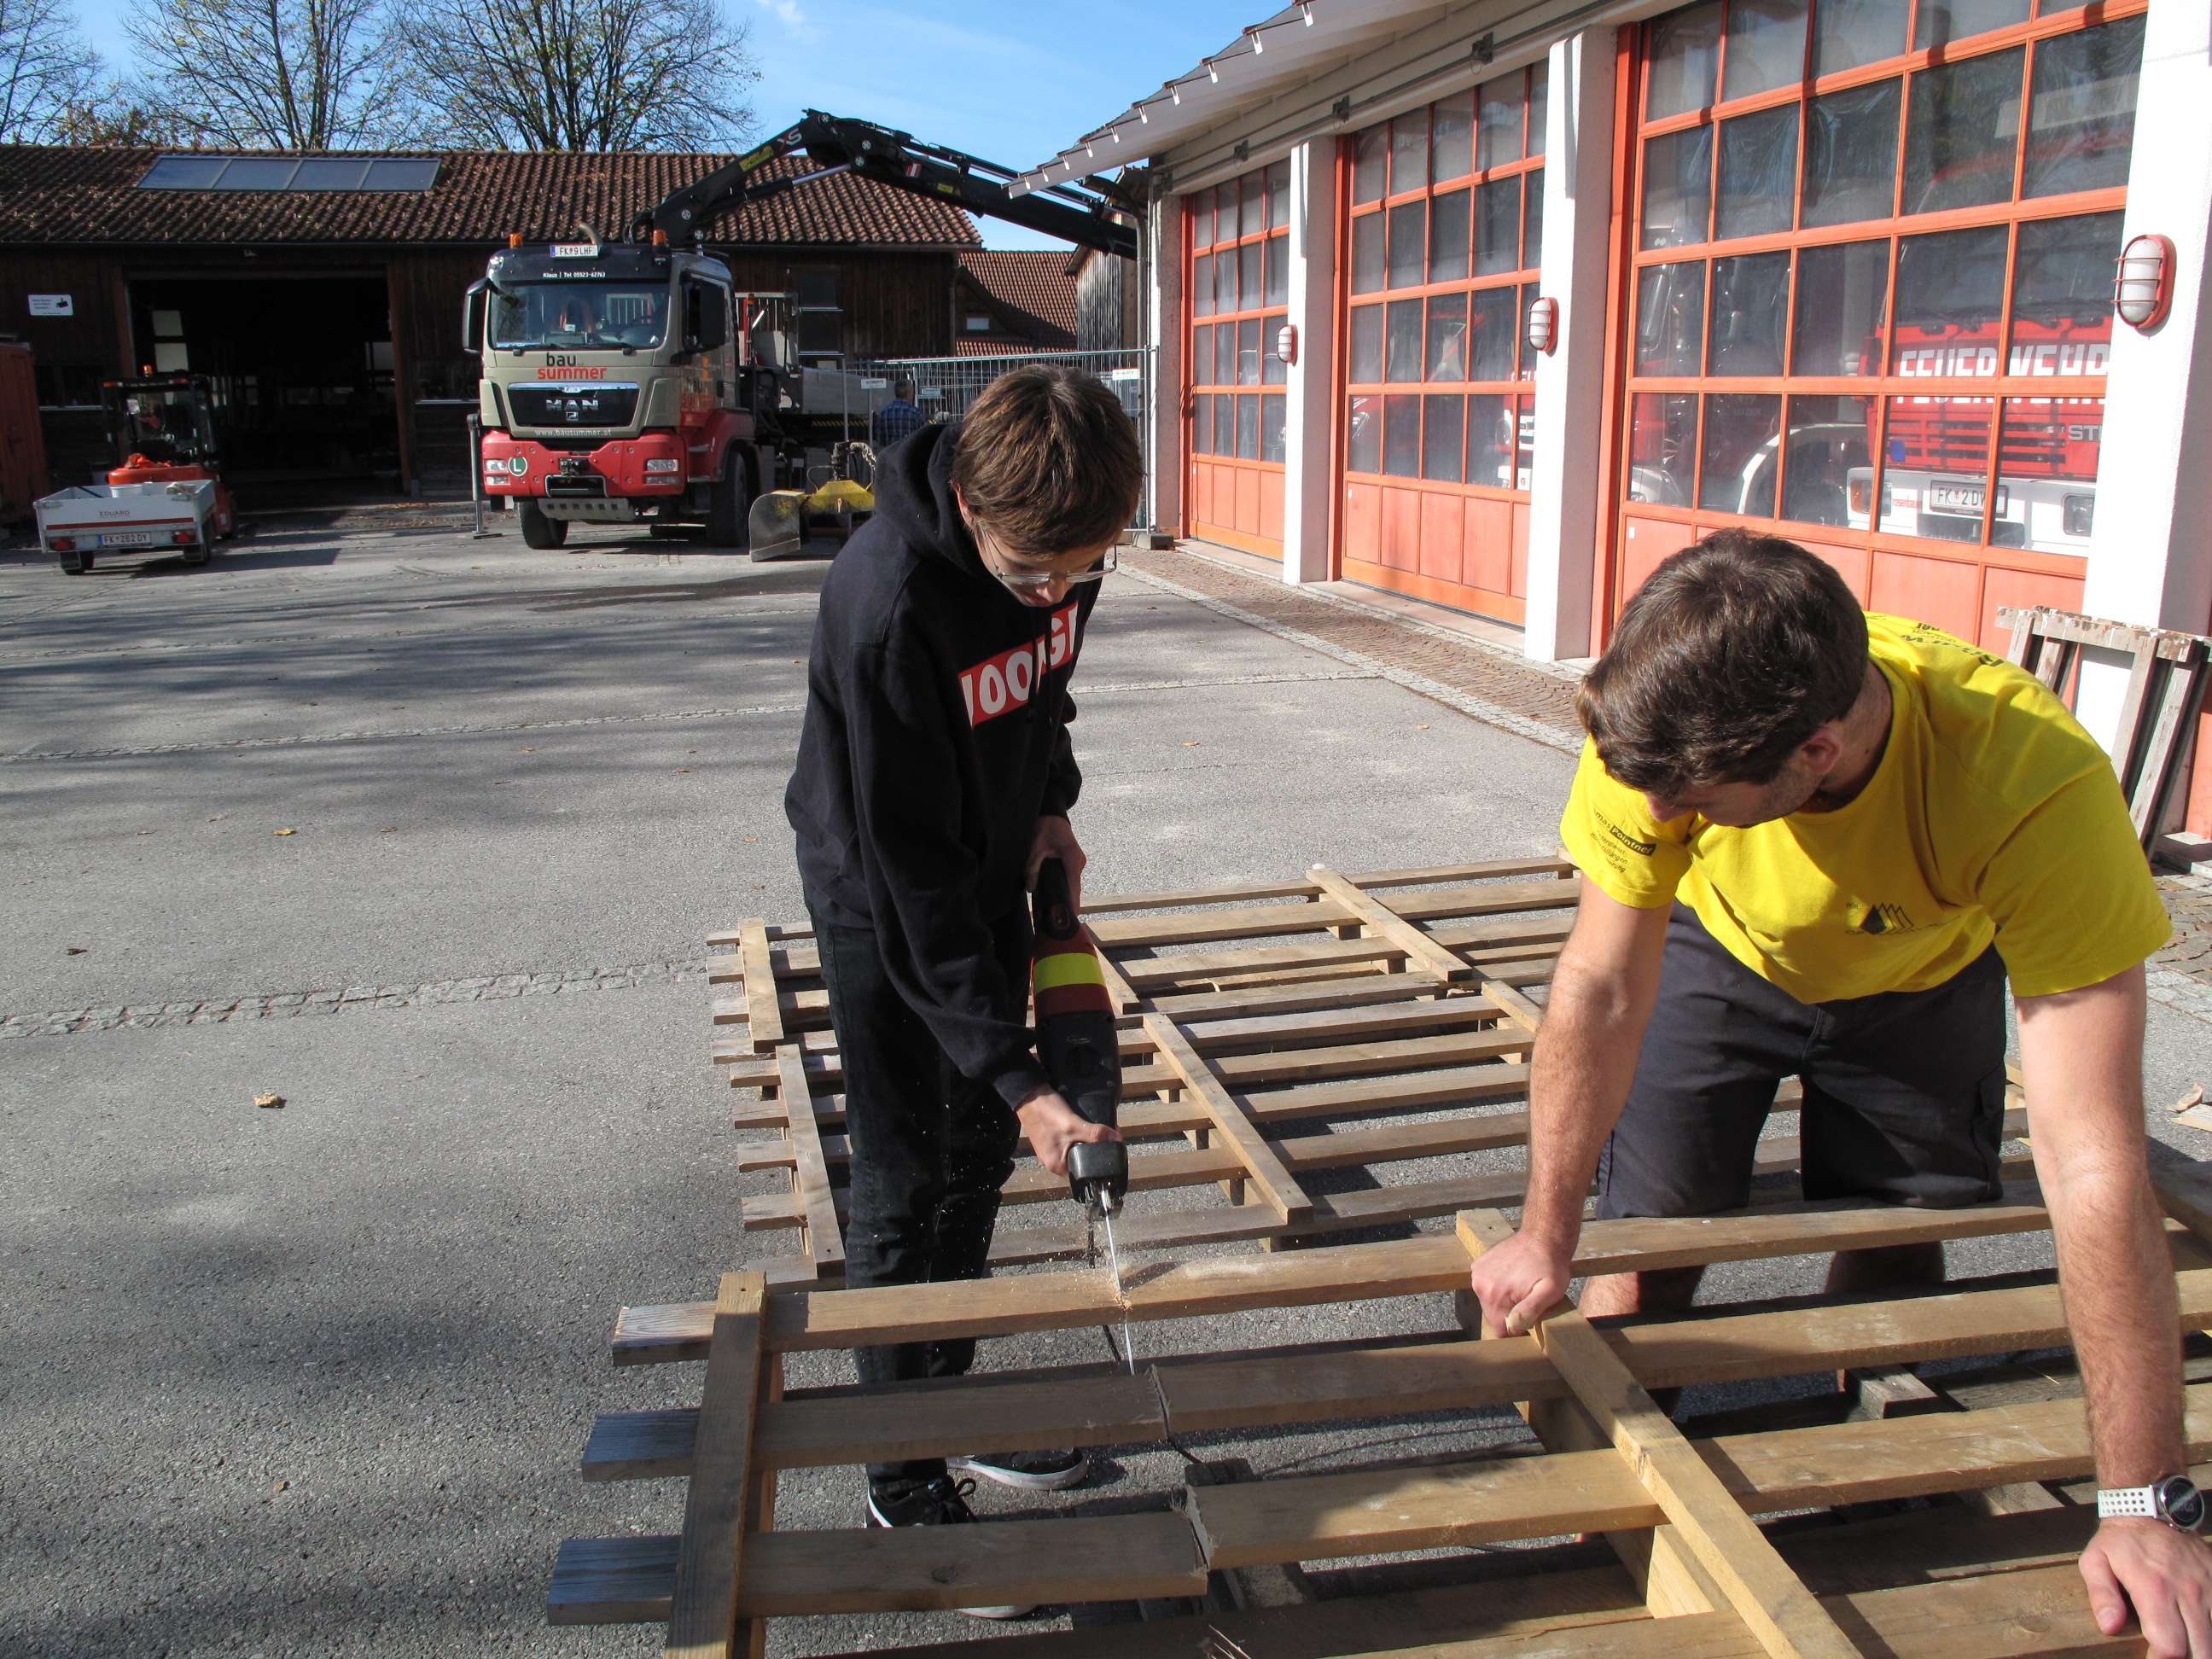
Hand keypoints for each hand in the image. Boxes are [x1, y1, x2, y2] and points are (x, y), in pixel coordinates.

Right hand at [1016, 1084, 1119, 1176]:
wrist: (1027, 1095)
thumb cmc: (1044, 1112)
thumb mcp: (1072, 1124)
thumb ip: (1094, 1133)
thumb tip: (1116, 1139)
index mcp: (1056, 1165)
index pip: (1082, 1176)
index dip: (1097, 1168)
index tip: (1109, 1157)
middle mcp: (1052, 1162)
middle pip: (1079, 1164)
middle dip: (1093, 1154)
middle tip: (1106, 1141)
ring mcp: (1050, 1151)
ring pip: (1074, 1153)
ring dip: (1085, 1145)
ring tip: (1095, 1134)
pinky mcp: (1050, 1141)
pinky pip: (1068, 1145)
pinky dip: (1077, 1138)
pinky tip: (1081, 1129)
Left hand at [1027, 815, 1085, 912]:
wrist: (1052, 815)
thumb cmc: (1044, 828)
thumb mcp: (1035, 848)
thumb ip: (1032, 868)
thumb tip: (1031, 888)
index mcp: (1071, 856)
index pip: (1073, 883)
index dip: (1073, 900)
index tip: (1073, 915)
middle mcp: (1078, 860)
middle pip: (1074, 886)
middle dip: (1067, 900)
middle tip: (1059, 918)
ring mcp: (1078, 861)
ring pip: (1072, 882)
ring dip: (1065, 893)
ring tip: (1056, 908)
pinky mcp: (1074, 862)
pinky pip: (1070, 877)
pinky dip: (1065, 885)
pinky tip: (1056, 894)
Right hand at [1469, 1227, 1573, 1336]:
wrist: (1542, 1236)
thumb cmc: (1550, 1265)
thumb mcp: (1550, 1292)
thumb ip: (1530, 1311)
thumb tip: (1513, 1327)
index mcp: (1495, 1295)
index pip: (1500, 1330)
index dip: (1517, 1327)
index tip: (1530, 1314)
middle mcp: (1480, 1284)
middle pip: (1493, 1317)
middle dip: (1510, 1313)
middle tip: (1527, 1297)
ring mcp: (1477, 1274)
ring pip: (1489, 1303)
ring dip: (1504, 1300)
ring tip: (1520, 1286)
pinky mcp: (1478, 1266)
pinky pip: (1486, 1289)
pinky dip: (1498, 1287)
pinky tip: (1512, 1277)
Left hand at [2082, 1519, 2211, 1655]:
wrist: (2151, 1509)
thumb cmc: (2121, 1541)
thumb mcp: (2095, 1560)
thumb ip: (2101, 1595)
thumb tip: (2109, 1626)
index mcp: (2155, 1590)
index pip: (2170, 1647)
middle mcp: (2188, 1593)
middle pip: (2200, 1650)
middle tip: (2168, 1654)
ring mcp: (2209, 1590)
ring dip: (2201, 1648)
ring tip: (2185, 1646)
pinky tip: (2199, 1632)